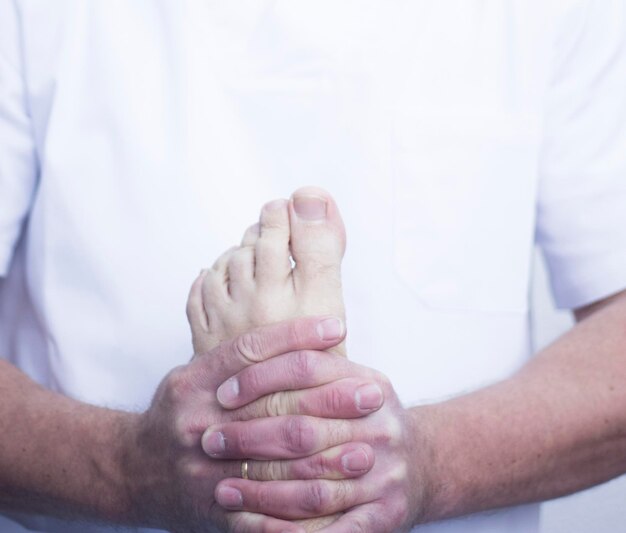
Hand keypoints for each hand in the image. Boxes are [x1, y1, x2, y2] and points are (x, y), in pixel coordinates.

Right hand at [120, 316, 379, 531]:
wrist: (132, 469)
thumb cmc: (179, 413)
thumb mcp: (195, 375)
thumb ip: (237, 359)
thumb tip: (298, 335)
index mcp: (195, 382)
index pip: (252, 351)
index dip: (297, 336)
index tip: (337, 327)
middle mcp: (198, 422)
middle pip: (276, 409)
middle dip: (330, 402)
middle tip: (372, 395)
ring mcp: (205, 471)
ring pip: (277, 468)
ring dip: (327, 461)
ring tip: (366, 452)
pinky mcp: (213, 511)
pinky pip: (265, 517)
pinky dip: (302, 514)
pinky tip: (336, 506)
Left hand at [210, 351, 424, 531]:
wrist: (421, 465)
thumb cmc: (368, 422)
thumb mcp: (350, 383)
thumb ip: (312, 369)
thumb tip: (241, 359)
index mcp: (369, 385)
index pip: (306, 368)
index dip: (259, 378)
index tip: (221, 394)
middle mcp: (382, 426)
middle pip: (303, 428)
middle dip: (249, 437)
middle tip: (209, 441)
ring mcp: (387, 473)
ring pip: (312, 485)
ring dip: (261, 490)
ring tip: (222, 489)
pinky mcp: (386, 515)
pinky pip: (331, 530)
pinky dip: (289, 532)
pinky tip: (256, 529)